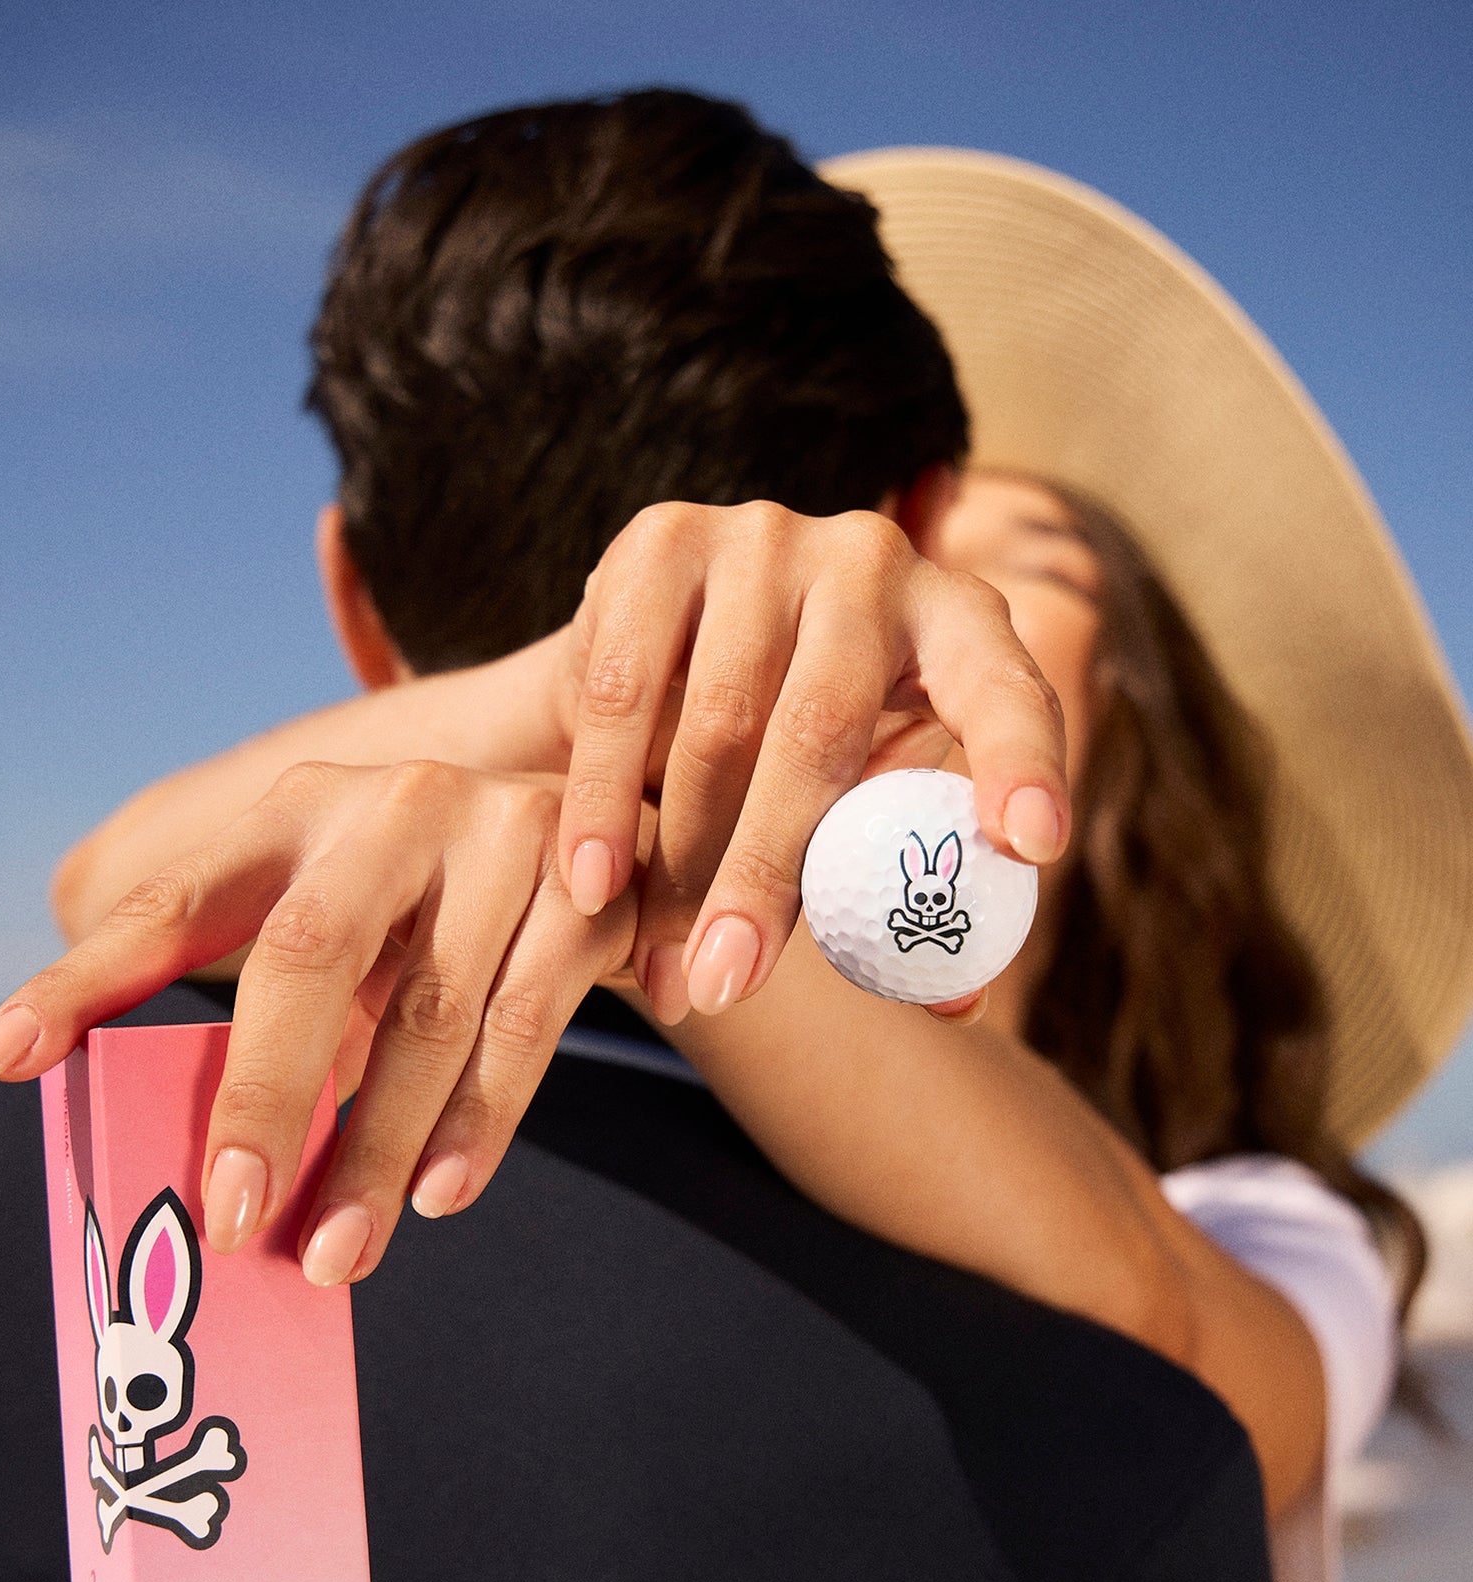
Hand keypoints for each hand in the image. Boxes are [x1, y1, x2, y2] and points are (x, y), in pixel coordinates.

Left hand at [0, 761, 636, 1283]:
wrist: (605, 840)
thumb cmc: (435, 910)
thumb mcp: (341, 927)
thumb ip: (269, 1010)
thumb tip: (177, 1151)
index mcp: (295, 815)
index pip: (171, 906)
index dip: (82, 984)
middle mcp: (391, 806)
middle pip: (309, 957)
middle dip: (265, 1096)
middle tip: (232, 1217)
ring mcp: (499, 834)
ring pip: (430, 1012)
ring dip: (383, 1147)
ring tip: (339, 1254)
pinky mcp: (592, 884)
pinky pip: (530, 1021)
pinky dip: (484, 1121)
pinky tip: (443, 1193)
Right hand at [551, 500, 1069, 1023]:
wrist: (685, 659)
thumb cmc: (807, 757)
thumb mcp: (870, 809)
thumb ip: (907, 891)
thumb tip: (957, 1002)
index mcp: (961, 625)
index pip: (1008, 691)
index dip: (1024, 763)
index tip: (1030, 846)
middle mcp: (873, 562)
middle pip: (823, 729)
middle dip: (770, 872)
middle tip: (734, 984)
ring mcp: (764, 538)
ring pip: (716, 720)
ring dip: (679, 862)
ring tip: (665, 970)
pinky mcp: (663, 539)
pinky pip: (623, 687)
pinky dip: (602, 798)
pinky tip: (592, 882)